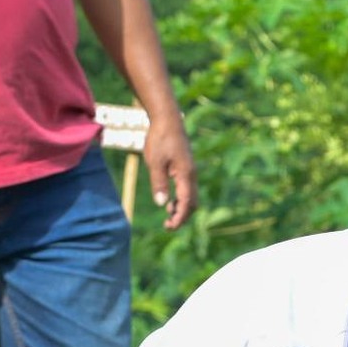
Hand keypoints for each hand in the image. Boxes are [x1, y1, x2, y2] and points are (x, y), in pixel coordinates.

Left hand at [143, 113, 196, 229]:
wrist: (167, 119)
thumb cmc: (159, 139)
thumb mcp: (155, 162)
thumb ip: (159, 183)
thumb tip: (162, 204)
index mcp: (185, 175)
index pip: (186, 203)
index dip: (179, 217)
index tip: (170, 227)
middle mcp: (191, 176)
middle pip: (192, 203)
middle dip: (182, 217)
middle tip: (167, 226)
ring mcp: (190, 172)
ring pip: (190, 197)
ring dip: (181, 209)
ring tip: (167, 217)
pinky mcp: (186, 168)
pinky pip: (187, 189)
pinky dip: (180, 200)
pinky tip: (169, 202)